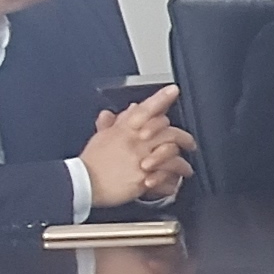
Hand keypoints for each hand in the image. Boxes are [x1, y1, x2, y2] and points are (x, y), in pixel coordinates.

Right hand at [85, 89, 193, 204]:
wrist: (84, 183)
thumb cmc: (92, 161)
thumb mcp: (102, 136)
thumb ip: (118, 120)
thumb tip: (133, 107)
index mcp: (125, 129)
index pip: (145, 109)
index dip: (161, 98)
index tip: (174, 90)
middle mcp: (136, 142)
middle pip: (167, 131)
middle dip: (183, 137)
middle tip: (189, 143)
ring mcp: (141, 160)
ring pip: (172, 154)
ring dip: (182, 163)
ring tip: (185, 168)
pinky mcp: (144, 179)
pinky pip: (166, 179)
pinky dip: (172, 182)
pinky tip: (174, 183)